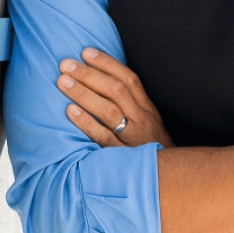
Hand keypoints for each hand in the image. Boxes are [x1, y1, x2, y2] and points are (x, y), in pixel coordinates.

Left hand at [58, 48, 174, 147]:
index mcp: (147, 108)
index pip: (129, 79)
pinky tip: (70, 111)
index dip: (107, 63)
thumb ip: (130, 103)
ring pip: (108, 111)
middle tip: (66, 64)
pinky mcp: (122, 157)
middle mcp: (141, 119)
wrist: (170, 180)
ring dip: (83, 93)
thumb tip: (102, 79)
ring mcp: (132, 139)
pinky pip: (103, 138)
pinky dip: (87, 123)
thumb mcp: (148, 121)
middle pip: (116, 90)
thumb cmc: (151, 146)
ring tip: (63, 82)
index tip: (86, 52)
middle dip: (89, 74)